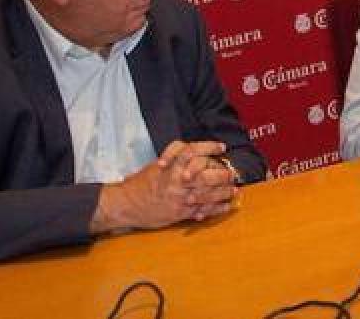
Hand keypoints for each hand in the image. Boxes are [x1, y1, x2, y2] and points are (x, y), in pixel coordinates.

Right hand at [90, 141, 234, 232]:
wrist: (125, 205)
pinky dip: (216, 208)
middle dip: (222, 174)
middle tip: (232, 174)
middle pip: (205, 174)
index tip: (221, 147)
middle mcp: (176, 180)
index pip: (192, 151)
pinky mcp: (179, 212)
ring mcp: (179, 197)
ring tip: (234, 191)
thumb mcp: (156, 166)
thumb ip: (176, 162)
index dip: (209, 147)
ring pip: (207, 193)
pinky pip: (202, 210)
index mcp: (170, 165)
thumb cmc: (140, 184)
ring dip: (224, 193)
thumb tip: (198, 159)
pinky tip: (226, 206)